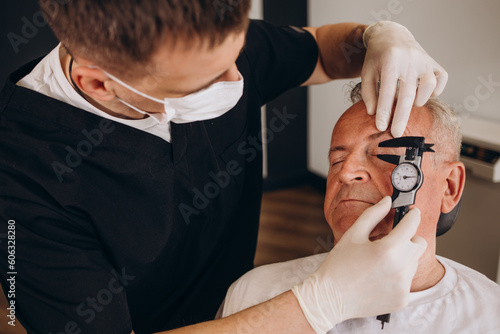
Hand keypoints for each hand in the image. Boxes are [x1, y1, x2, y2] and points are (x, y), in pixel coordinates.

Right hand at [292, 197, 426, 333]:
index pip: (411, 225)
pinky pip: (407, 281)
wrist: (330, 298)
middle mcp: (400, 269)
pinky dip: (398, 276)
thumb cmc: (338, 265)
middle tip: (391, 240)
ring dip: (403, 258)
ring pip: (414, 263)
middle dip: (408, 238)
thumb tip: (387, 202)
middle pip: (419, 244)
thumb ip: (373, 214)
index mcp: (387, 249)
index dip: (412, 216)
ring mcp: (402, 286)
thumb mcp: (353, 234)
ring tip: (381, 262)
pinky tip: (380, 276)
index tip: (412, 213)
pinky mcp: (402, 299)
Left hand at [361, 21, 447, 136]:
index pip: (387, 92)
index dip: (384, 111)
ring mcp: (424, 60)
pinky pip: (441, 79)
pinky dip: (436, 90)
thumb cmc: (377, 58)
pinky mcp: (434, 62)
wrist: (391, 35)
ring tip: (409, 104)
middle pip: (407, 94)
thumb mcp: (367, 72)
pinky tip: (424, 95)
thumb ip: (368, 93)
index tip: (381, 127)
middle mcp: (409, 60)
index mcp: (389, 62)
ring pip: (428, 85)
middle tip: (396, 134)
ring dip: (419, 100)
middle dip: (401, 117)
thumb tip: (374, 113)